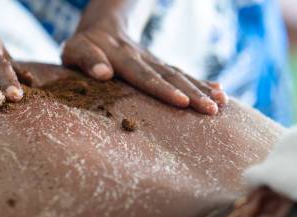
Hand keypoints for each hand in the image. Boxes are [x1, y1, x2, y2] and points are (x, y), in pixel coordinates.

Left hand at [62, 26, 227, 114]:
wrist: (102, 26)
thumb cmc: (83, 46)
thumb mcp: (75, 50)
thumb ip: (86, 59)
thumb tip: (103, 73)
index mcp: (121, 57)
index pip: (144, 75)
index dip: (162, 89)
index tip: (180, 101)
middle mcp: (142, 58)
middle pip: (169, 76)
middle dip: (192, 93)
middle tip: (211, 109)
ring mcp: (154, 61)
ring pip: (180, 75)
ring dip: (202, 90)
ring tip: (221, 104)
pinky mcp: (161, 65)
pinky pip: (183, 74)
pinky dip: (202, 83)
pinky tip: (220, 92)